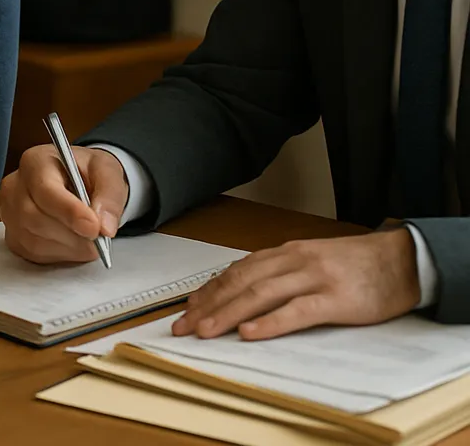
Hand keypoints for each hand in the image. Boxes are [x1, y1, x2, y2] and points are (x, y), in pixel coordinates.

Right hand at [0, 144, 127, 262]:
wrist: (80, 182)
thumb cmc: (88, 173)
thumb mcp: (108, 173)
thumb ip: (110, 197)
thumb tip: (105, 227)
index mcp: (36, 161)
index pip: (45, 190)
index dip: (69, 212)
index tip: (94, 227)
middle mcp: (15, 185)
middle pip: (35, 218)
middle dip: (72, 234)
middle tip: (99, 238)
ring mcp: (10, 212)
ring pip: (35, 240)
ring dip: (69, 247)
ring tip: (88, 239)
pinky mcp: (13, 236)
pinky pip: (34, 254)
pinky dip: (60, 254)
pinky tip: (73, 242)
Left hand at [172, 229, 420, 340]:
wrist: (400, 260)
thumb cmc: (355, 265)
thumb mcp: (311, 261)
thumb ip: (282, 272)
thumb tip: (246, 291)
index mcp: (285, 253)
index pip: (237, 271)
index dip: (210, 290)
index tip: (187, 308)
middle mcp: (293, 261)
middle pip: (241, 282)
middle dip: (209, 304)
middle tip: (184, 325)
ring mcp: (314, 278)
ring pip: (261, 294)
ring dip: (229, 313)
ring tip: (205, 330)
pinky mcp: (335, 299)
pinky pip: (297, 311)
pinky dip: (271, 322)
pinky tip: (250, 332)